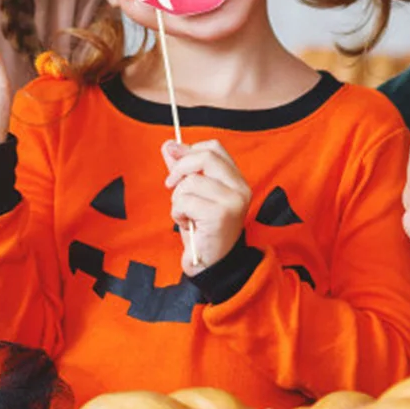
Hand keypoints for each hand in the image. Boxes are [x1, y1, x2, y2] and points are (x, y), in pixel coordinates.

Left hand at [163, 138, 250, 275]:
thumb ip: (183, 170)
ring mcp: (233, 201)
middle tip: (170, 185)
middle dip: (180, 169)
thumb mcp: (192, 194)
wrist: (210, 263)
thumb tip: (169, 144)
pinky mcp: (220, 214)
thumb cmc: (202, 229)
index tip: (175, 166)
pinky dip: (178, 213)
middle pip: (204, 156)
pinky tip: (188, 224)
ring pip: (190, 182)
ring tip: (186, 214)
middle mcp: (240, 187)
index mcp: (236, 179)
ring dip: (177, 199)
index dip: (190, 151)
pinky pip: (185, 201)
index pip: (214, 147)